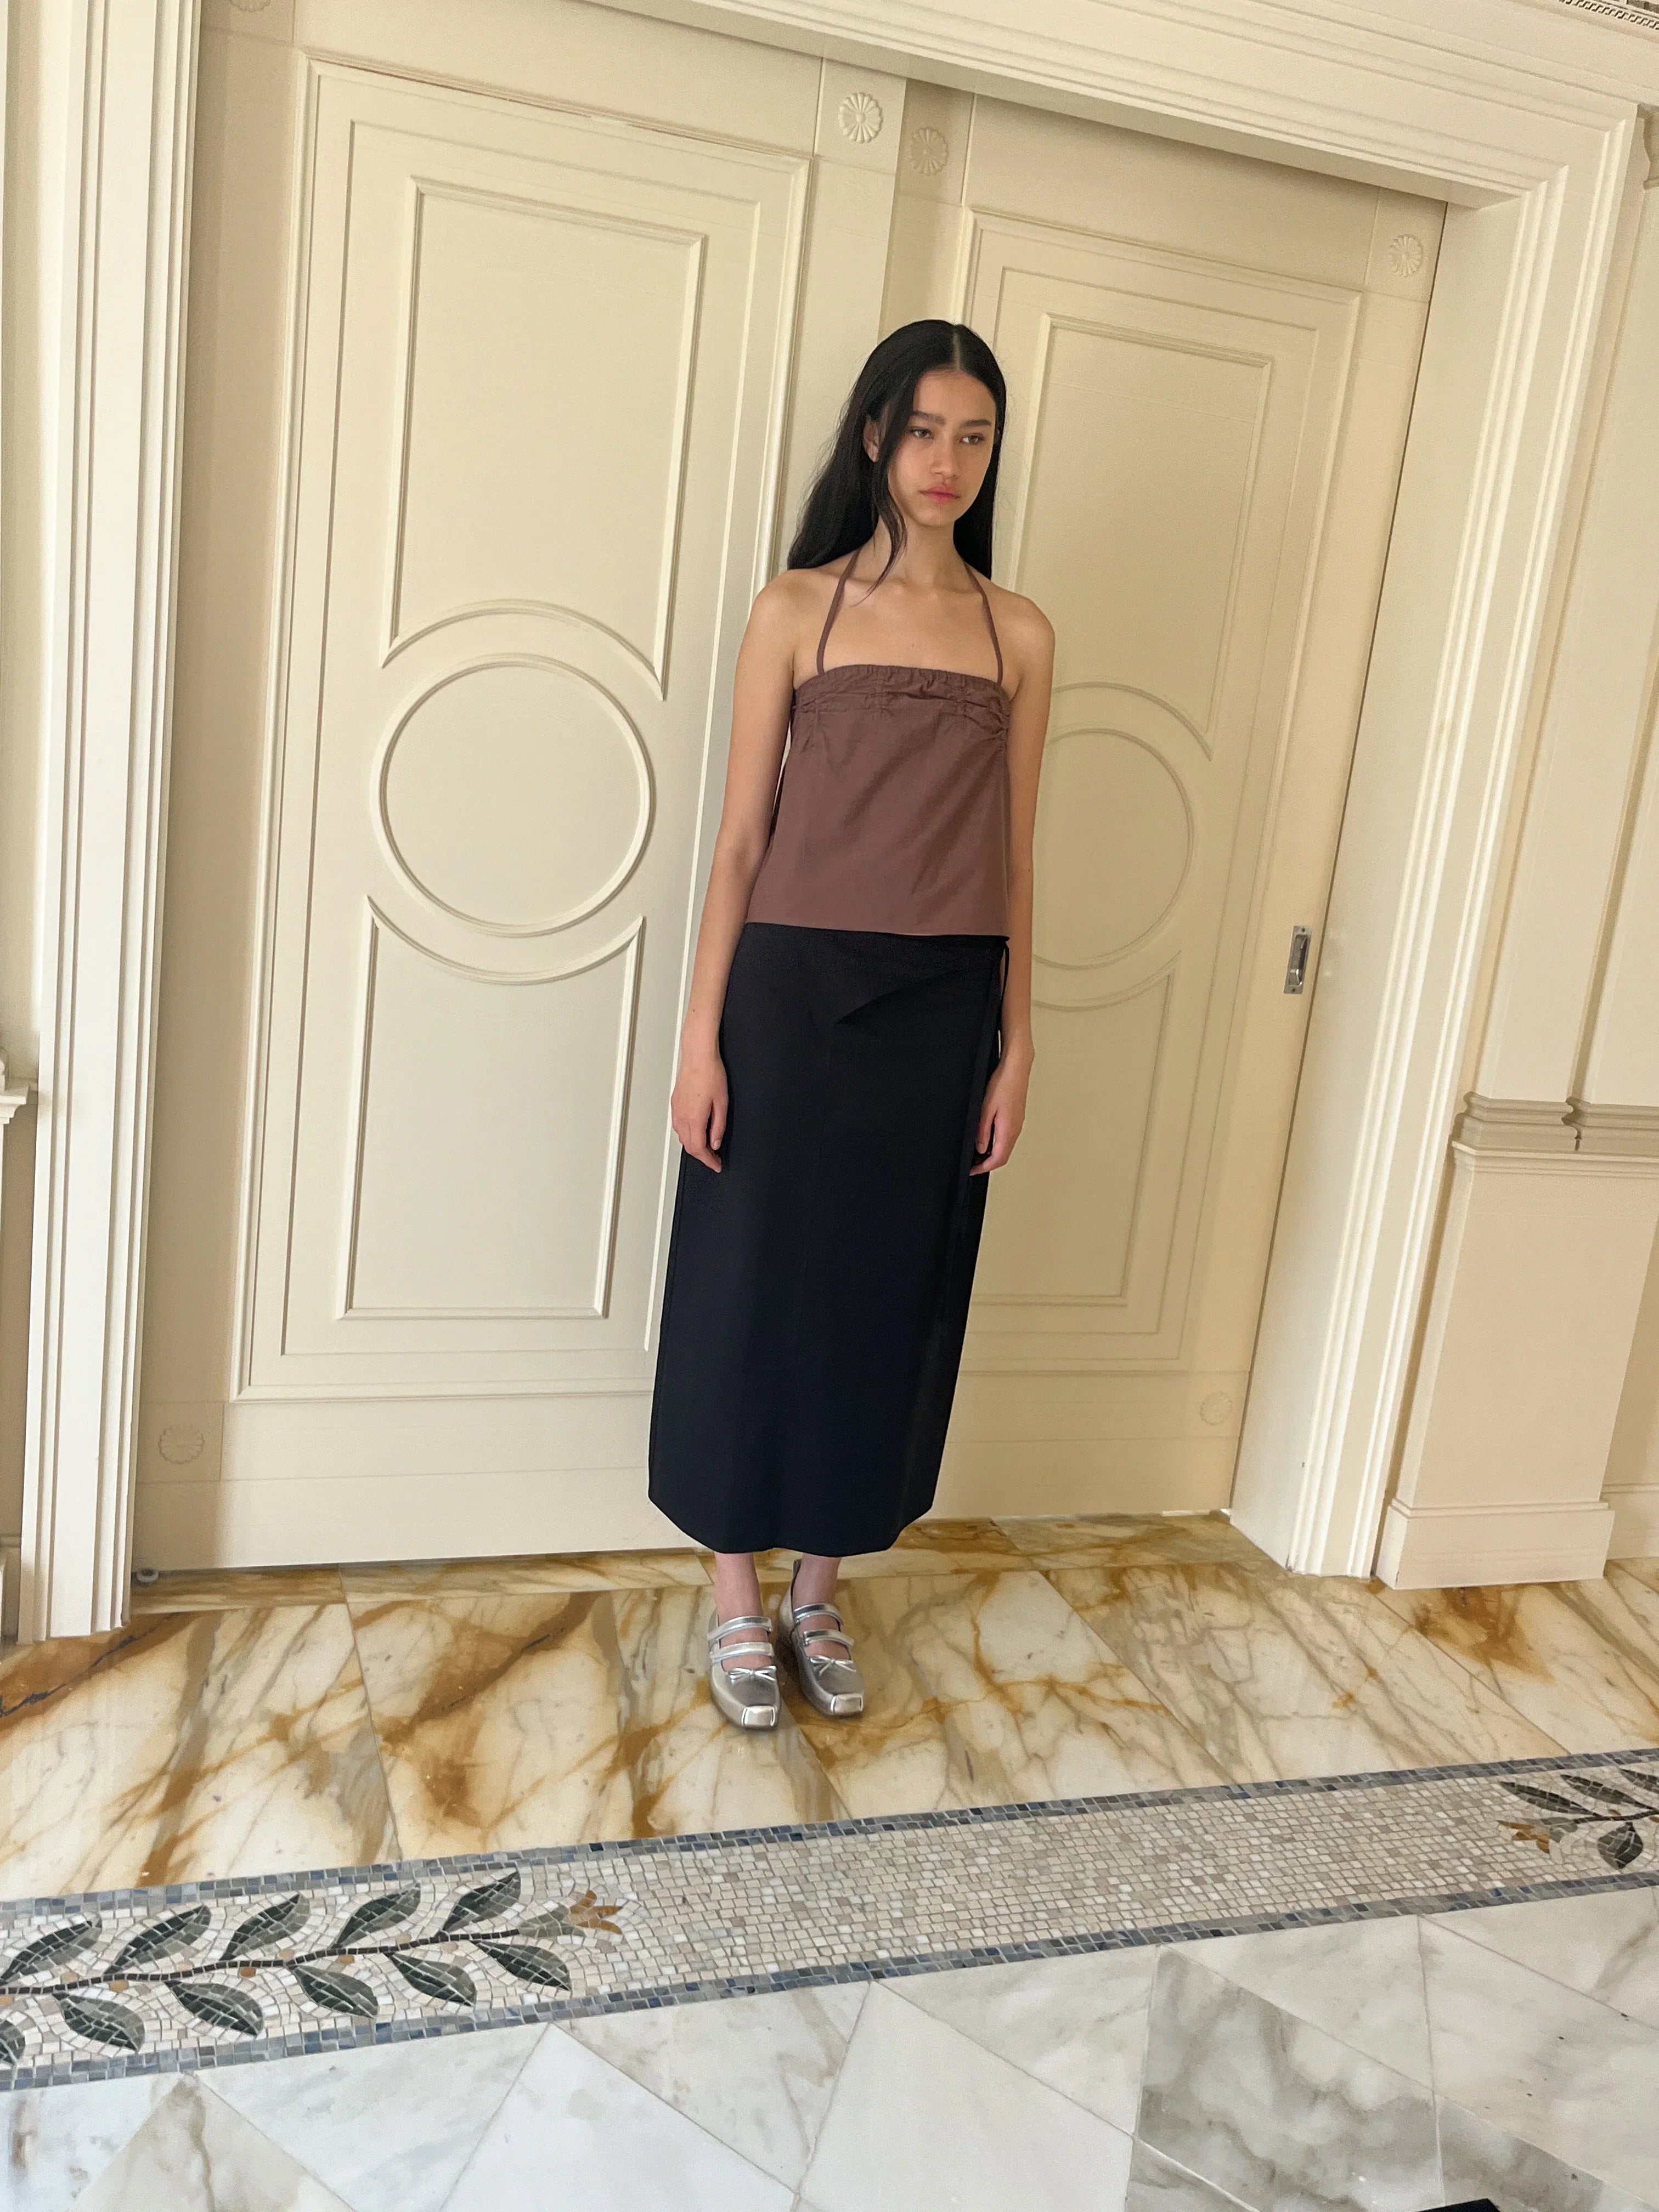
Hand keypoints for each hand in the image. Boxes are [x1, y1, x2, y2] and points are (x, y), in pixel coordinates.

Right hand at [672, 1046, 728, 1171]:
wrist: (698, 1057)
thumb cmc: (711, 1074)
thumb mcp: (722, 1103)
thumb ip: (718, 1126)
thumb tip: (715, 1142)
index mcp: (694, 1119)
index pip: (699, 1149)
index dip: (709, 1161)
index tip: (716, 1165)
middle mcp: (682, 1117)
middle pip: (688, 1146)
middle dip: (702, 1156)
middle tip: (714, 1158)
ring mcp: (676, 1111)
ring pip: (682, 1138)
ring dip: (694, 1146)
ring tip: (707, 1147)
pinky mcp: (675, 1104)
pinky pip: (678, 1127)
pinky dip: (687, 1135)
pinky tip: (696, 1132)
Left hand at [970, 1043, 1032, 1175]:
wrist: (1016, 1068)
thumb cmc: (1003, 1083)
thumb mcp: (986, 1108)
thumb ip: (982, 1131)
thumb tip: (980, 1149)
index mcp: (1008, 1130)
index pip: (998, 1159)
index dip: (983, 1168)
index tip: (971, 1170)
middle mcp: (1016, 1130)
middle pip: (1003, 1156)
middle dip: (987, 1164)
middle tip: (972, 1165)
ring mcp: (1017, 1124)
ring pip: (1006, 1148)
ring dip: (992, 1155)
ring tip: (977, 1155)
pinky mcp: (1017, 1118)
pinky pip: (1007, 1138)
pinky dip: (997, 1145)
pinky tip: (987, 1139)